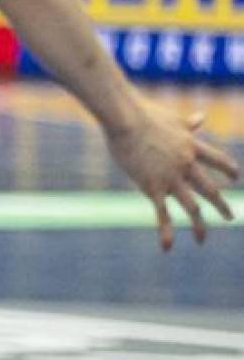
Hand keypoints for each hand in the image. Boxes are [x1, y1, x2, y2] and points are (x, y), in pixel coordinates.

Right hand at [106, 97, 239, 249]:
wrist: (126, 118)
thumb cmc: (143, 112)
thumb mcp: (171, 118)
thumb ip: (188, 122)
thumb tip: (201, 117)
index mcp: (191, 146)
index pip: (218, 160)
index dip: (228, 169)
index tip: (235, 178)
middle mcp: (186, 164)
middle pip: (210, 189)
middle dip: (221, 205)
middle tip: (230, 218)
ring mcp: (171, 178)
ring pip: (193, 206)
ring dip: (200, 225)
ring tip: (203, 239)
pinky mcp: (153, 187)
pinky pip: (163, 214)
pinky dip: (166, 231)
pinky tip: (168, 248)